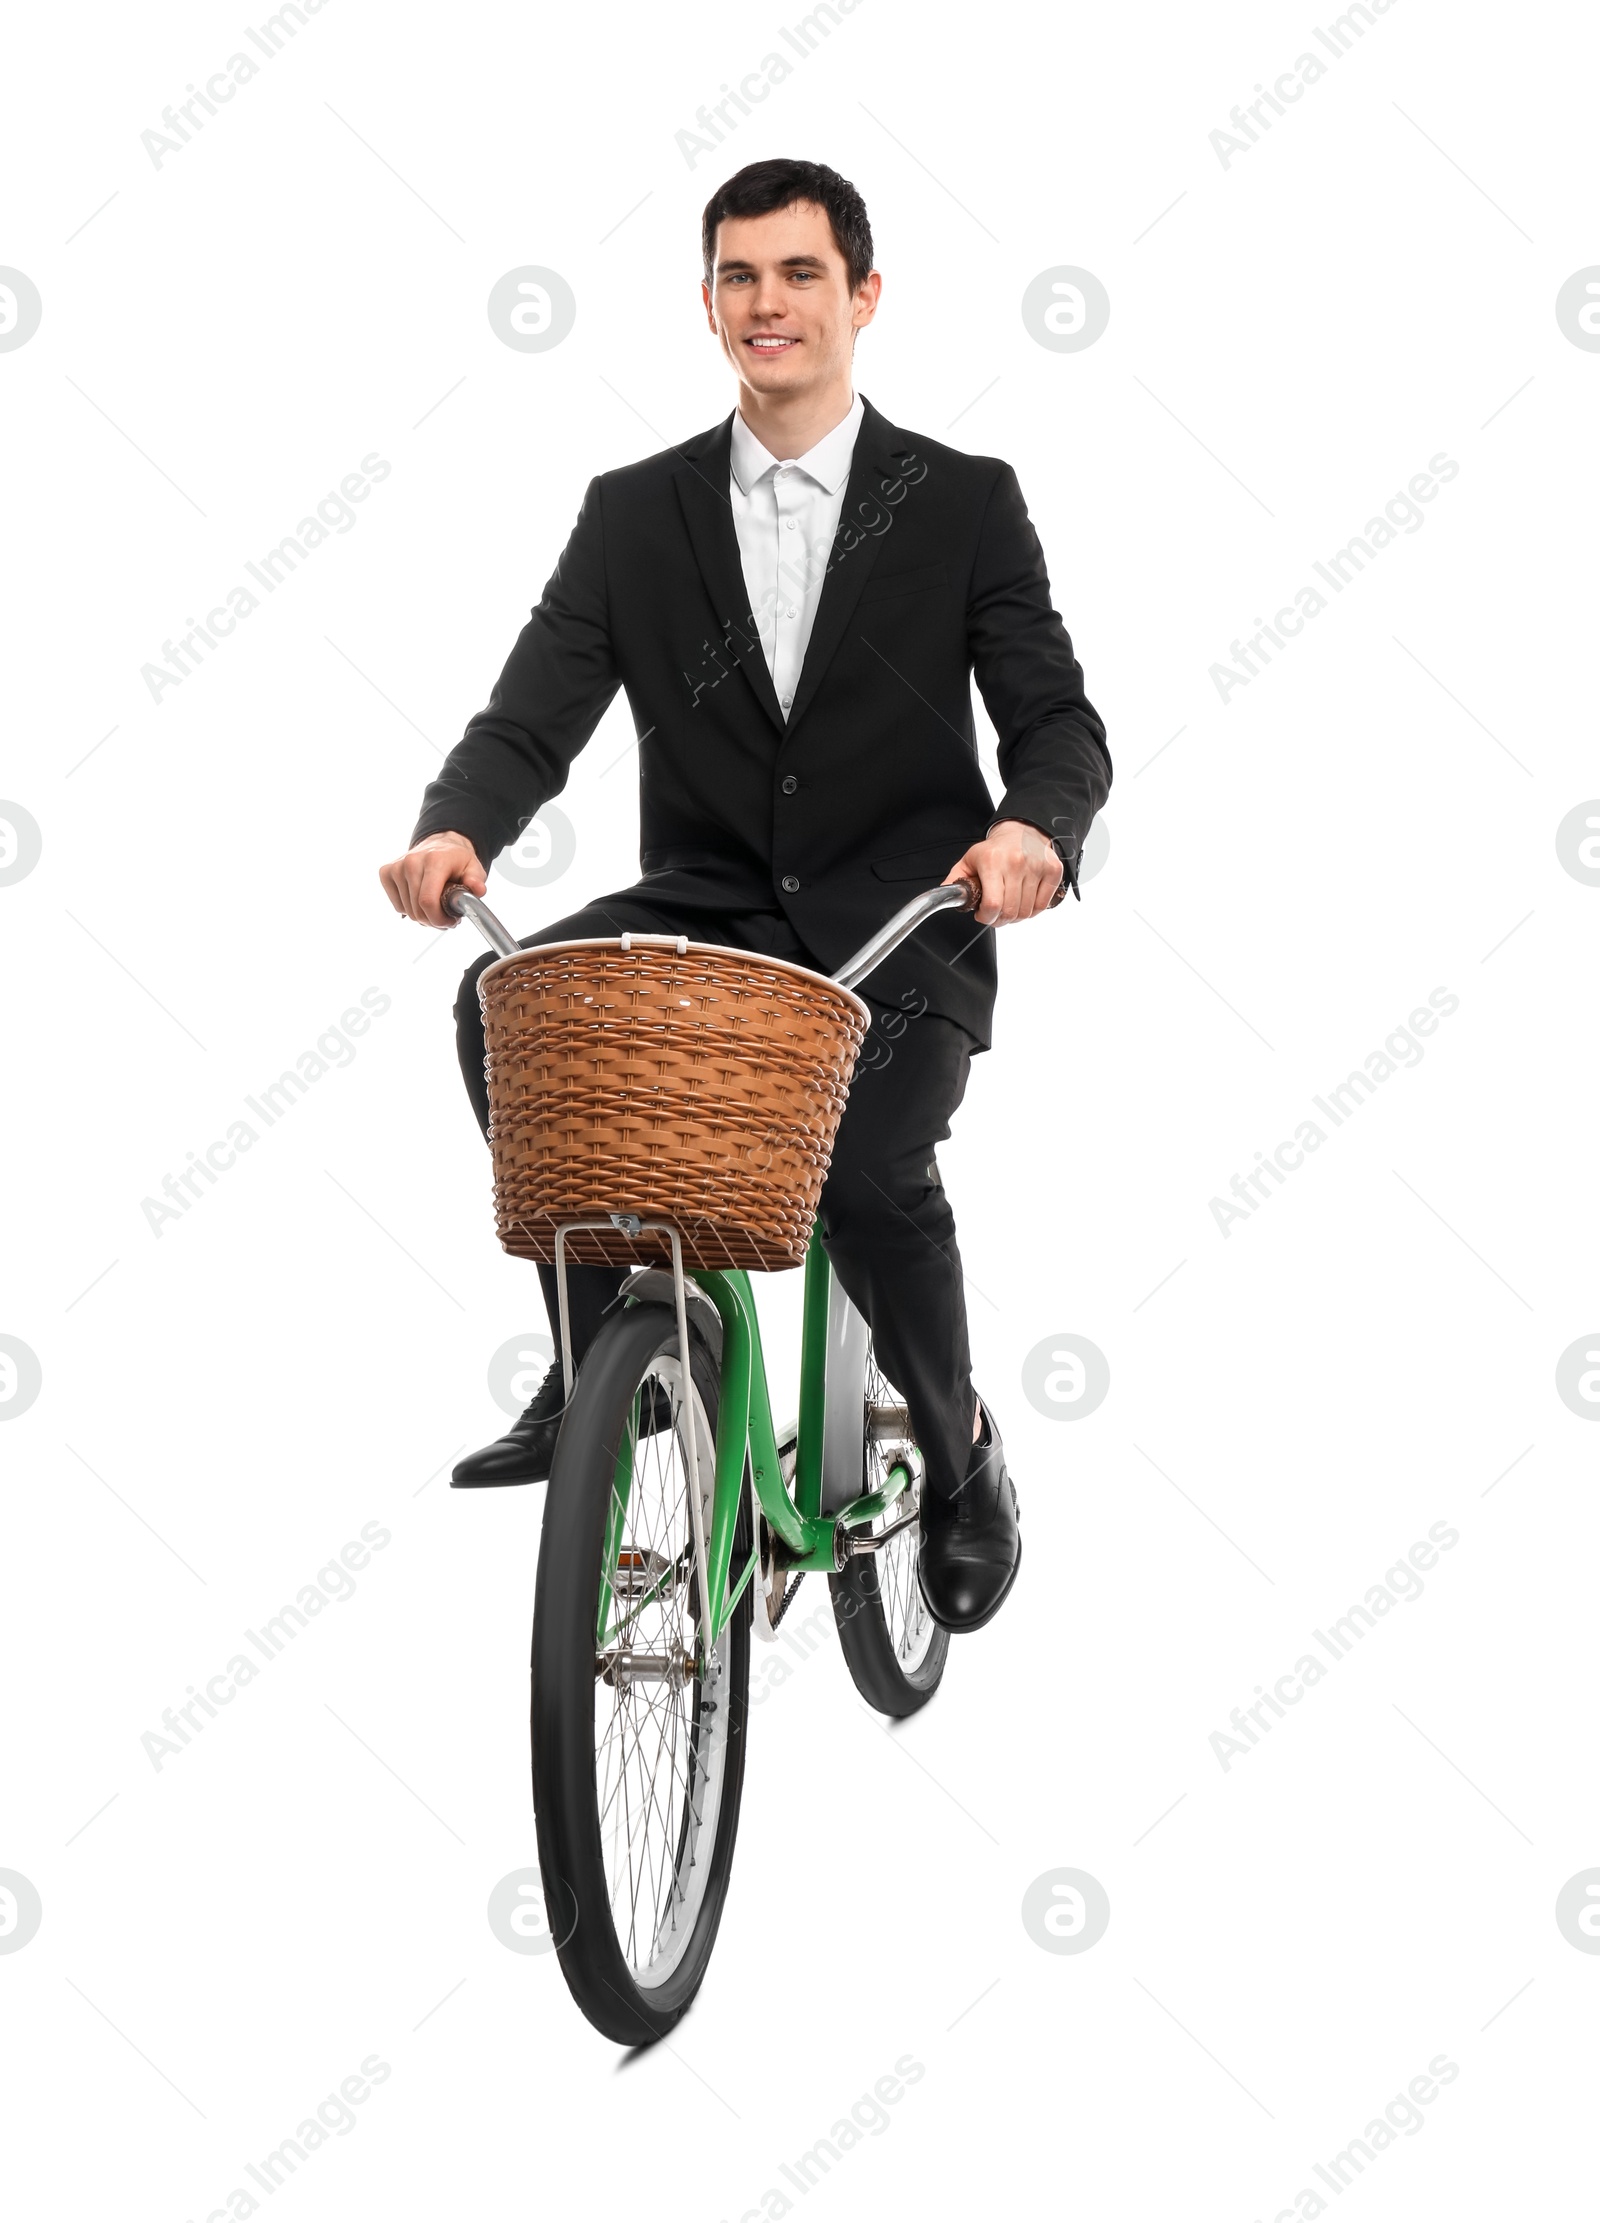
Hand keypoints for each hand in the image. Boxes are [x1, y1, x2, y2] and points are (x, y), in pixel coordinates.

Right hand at [378, 831, 485, 928]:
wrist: (440, 844)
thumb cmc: (456, 860)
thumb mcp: (474, 868)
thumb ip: (476, 880)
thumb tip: (478, 889)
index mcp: (434, 861)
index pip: (428, 901)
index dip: (438, 919)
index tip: (450, 921)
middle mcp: (412, 862)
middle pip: (417, 910)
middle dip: (434, 920)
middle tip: (446, 917)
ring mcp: (397, 867)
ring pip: (407, 910)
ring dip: (423, 916)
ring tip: (436, 907)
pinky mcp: (386, 872)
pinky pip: (398, 906)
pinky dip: (410, 909)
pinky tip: (420, 899)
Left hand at [945, 820, 1062, 925]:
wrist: (1021, 831)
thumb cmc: (994, 850)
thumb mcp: (969, 861)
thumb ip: (956, 880)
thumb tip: (944, 895)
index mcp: (992, 861)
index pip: (993, 904)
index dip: (986, 917)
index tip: (983, 915)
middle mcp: (1016, 863)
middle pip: (1011, 911)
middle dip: (999, 920)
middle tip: (995, 915)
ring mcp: (1037, 866)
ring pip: (1027, 911)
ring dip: (1016, 917)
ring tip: (1008, 908)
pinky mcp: (1053, 870)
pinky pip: (1042, 905)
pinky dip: (1032, 910)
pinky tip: (1023, 903)